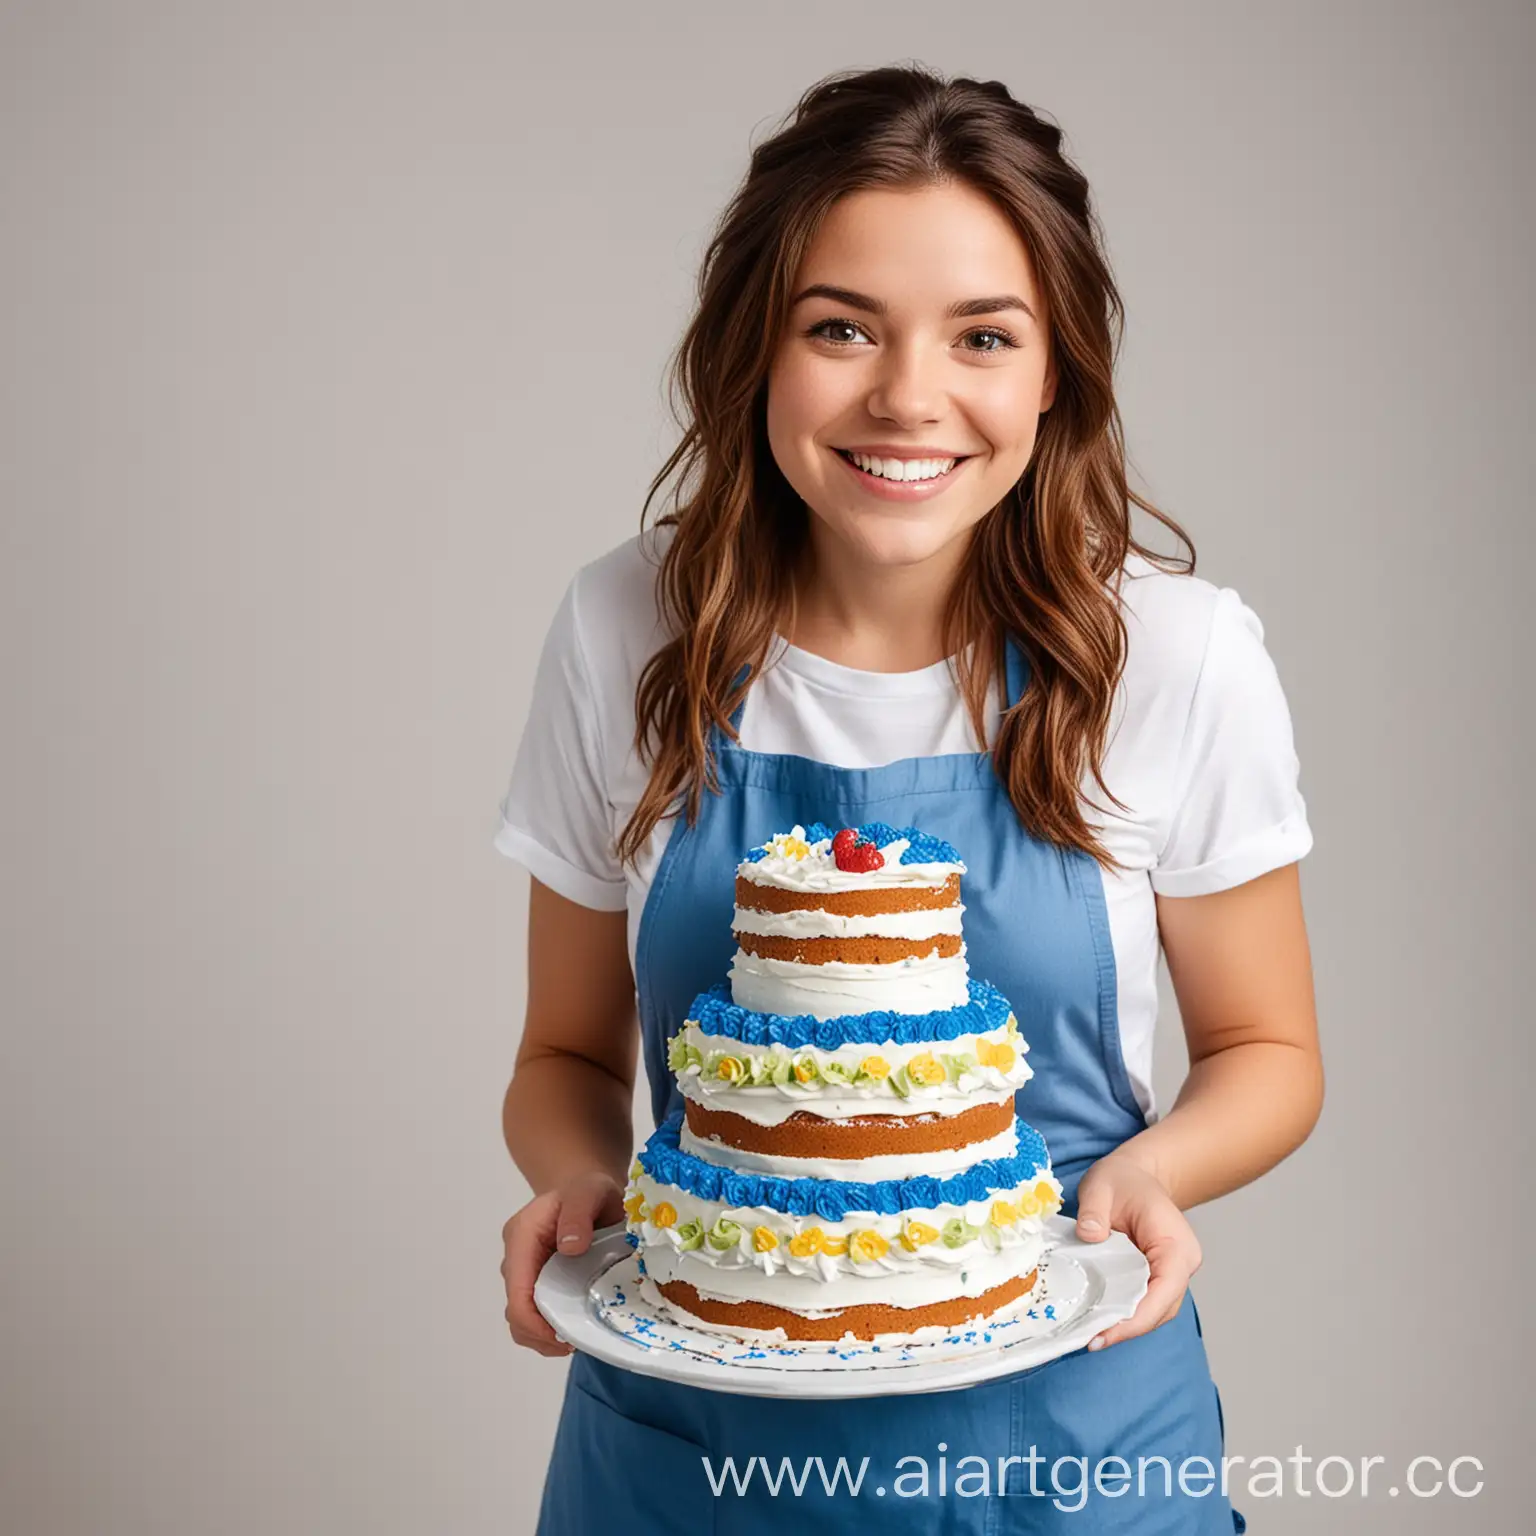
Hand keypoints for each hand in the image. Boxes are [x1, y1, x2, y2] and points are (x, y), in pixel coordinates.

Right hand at [501, 1169, 624, 1355]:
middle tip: (579, 1340)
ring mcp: (523, 1274)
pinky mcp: (534, 1284)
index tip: (566, 1338)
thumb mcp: (591, 1192)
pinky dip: (550, 1330)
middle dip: (543, 1335)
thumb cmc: (588, 1190)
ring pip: (521, 1320)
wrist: (586, 1191)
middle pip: (516, 1312)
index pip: (517, 1293)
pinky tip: (574, 1327)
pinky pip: (534, 1317)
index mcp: (522, 1236)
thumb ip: (579, 1213)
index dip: (535, 1324)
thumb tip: (570, 1247)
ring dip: (545, 1338)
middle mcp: (516, 1259)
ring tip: (578, 1338)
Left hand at [1073, 1151, 1201, 1351]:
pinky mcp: (1156, 1277)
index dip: (1137, 1317)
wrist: (1137, 1175)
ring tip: (1091, 1336)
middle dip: (1128, 1328)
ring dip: (1125, 1325)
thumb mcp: (1102, 1185)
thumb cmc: (1123, 1179)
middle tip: (1091, 1340)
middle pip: (1161, 1309)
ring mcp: (1171, 1273)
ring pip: (1154, 1311)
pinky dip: (1123, 1313)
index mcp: (1176, 1245)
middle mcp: (1181, 1265)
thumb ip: (1095, 1210)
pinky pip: (1143, 1301)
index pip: (1165, 1290)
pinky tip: (1097, 1319)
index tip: (1106, 1332)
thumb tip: (1089, 1236)